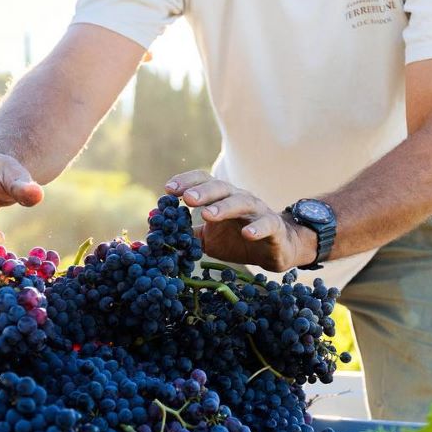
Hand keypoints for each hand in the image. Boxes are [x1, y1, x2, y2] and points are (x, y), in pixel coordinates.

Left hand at [164, 171, 317, 271]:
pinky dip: (257, 228)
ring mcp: (258, 212)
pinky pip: (267, 224)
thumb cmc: (237, 240)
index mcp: (222, 198)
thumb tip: (155, 230)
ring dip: (224, 207)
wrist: (275, 250)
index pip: (203, 182)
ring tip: (208, 214)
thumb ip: (185, 234)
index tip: (168, 190)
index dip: (186, 182)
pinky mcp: (274, 228)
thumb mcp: (207, 239)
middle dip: (203, 192)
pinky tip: (247, 233)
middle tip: (187, 199)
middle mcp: (239, 199)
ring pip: (242, 202)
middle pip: (221, 188)